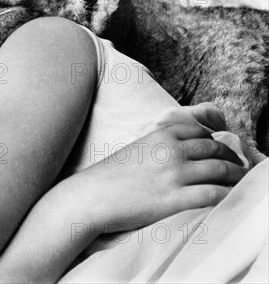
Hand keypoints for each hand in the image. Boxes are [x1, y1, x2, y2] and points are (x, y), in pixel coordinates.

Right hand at [82, 103, 247, 232]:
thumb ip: (159, 146)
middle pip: (215, 148)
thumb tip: (179, 153)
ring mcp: (175, 174)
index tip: (218, 149)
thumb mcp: (136, 148)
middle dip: (230, 157)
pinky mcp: (175, 198)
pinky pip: (214, 194)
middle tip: (235, 166)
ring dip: (234, 176)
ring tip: (236, 182)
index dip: (214, 139)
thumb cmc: (110, 175)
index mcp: (160, 134)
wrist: (92, 196)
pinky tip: (227, 198)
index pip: (200, 131)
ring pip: (220, 169)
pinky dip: (226, 194)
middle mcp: (171, 150)